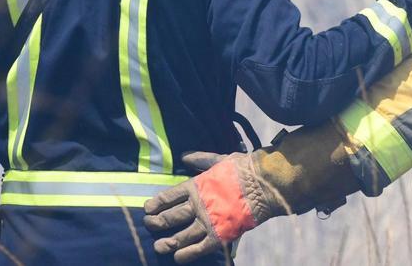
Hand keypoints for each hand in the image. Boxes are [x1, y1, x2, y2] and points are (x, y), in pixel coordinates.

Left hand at [144, 152, 284, 263]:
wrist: (264, 184)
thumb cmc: (243, 170)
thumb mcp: (219, 159)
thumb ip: (201, 159)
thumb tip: (184, 156)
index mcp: (196, 186)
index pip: (169, 196)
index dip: (157, 203)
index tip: (147, 208)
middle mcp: (197, 205)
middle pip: (171, 217)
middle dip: (157, 222)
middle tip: (149, 225)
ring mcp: (207, 222)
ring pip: (181, 235)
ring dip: (168, 242)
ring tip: (158, 246)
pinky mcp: (219, 235)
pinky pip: (199, 248)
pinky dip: (187, 254)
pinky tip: (177, 257)